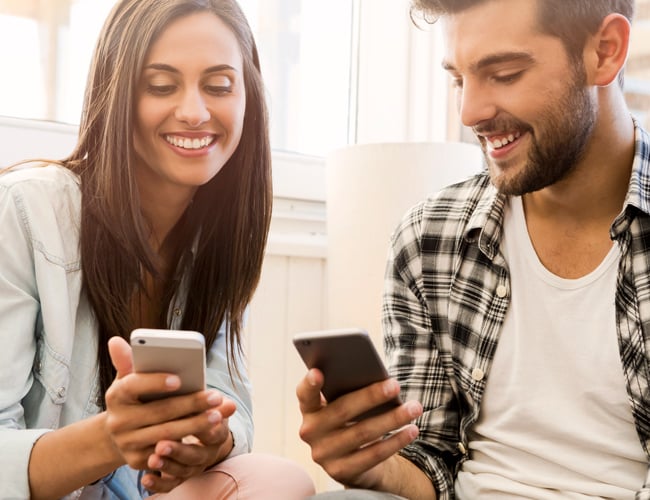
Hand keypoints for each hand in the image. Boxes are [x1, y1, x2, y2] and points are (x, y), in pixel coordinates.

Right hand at [104, 337, 234, 491]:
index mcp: (116, 395)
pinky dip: (189, 443)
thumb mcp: (131, 377)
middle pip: (158, 412)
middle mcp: (118, 421)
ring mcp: (127, 443)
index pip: (133, 386)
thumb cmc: (134, 397)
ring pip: (166, 434)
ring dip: (195, 425)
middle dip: (190, 404)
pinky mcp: (137, 461)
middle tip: (215, 396)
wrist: (119, 434)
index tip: (178, 379)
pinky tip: (208, 434)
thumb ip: (131, 360)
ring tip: (218, 414)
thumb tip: (117, 340)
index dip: (155, 382)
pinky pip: (167, 454)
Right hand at [296, 368, 421, 489]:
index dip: (309, 384)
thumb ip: (348, 391)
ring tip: (414, 408)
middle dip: (371, 396)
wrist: (353, 459)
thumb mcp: (343, 404)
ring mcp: (324, 454)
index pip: (304, 394)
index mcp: (309, 409)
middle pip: (342, 410)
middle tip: (395, 385)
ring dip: (392, 419)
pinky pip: (373, 455)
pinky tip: (412, 430)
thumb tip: (379, 381)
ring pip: (362, 432)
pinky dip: (395, 441)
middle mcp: (310, 432)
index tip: (318, 372)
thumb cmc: (350, 419)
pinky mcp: (341, 471)